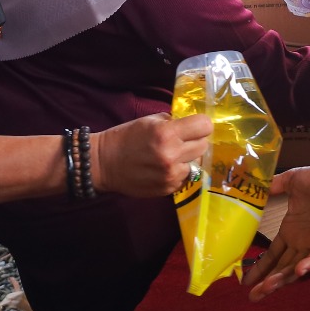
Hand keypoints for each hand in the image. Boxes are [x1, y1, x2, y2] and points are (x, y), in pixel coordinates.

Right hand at [93, 112, 211, 197]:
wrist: (104, 164)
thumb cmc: (126, 137)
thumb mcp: (149, 121)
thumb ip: (173, 122)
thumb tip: (192, 124)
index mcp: (167, 133)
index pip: (205, 126)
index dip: (201, 124)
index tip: (195, 125)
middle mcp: (172, 155)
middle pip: (204, 145)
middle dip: (196, 140)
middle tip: (183, 140)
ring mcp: (171, 175)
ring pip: (197, 163)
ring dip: (189, 158)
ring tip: (174, 155)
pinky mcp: (168, 189)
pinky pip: (186, 177)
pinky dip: (180, 171)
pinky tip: (166, 167)